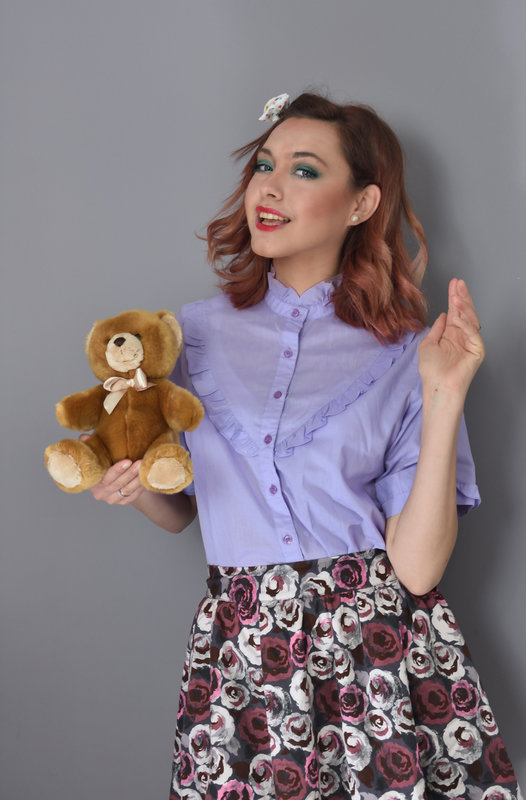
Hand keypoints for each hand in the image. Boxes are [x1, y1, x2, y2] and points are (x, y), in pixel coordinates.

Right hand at [78, 434, 143, 504]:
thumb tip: (86, 437)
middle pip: (118, 484)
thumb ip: (89, 445)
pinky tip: (146, 477)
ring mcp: (112, 499)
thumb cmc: (100, 461)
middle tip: (140, 462)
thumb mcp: (94, 453)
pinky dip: (141, 487)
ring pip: (127, 491)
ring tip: (145, 468)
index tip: (127, 460)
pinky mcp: (122, 502)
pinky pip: (133, 495)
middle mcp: (100, 493)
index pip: (104, 478)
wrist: (109, 476)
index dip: (116, 470)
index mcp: (91, 482)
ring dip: (137, 480)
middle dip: (130, 473)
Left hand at [418, 278, 484, 397]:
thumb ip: (437, 328)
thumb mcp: (428, 343)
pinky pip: (473, 333)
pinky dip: (466, 324)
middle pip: (464, 311)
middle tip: (459, 283)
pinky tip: (458, 317)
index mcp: (450, 334)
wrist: (437, 385)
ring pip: (471, 319)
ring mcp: (471, 342)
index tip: (454, 283)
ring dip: (464, 306)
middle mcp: (461, 336)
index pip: (454, 311)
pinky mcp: (478, 349)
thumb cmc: (431, 369)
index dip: (454, 297)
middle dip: (462, 296)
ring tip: (456, 295)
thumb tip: (444, 314)